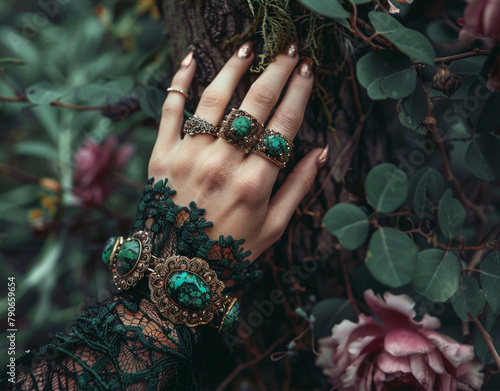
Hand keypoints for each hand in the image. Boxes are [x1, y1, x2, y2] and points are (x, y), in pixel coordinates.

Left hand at [148, 42, 326, 260]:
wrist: (175, 270)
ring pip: (215, 99)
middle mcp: (222, 164)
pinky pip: (169, 111)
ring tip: (249, 47)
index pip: (284, 125)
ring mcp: (189, 157)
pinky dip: (179, 83)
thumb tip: (321, 152)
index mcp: (255, 183)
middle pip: (255, 105)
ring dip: (234, 68)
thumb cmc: (230, 252)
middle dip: (277, 71)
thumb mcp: (273, 227)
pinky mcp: (161, 156)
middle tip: (290, 50)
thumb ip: (298, 188)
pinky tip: (192, 60)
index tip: (309, 70)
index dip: (299, 93)